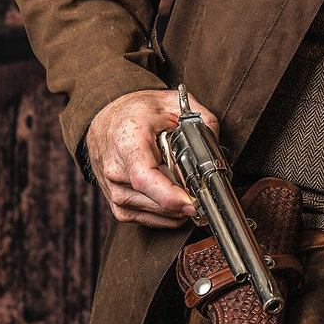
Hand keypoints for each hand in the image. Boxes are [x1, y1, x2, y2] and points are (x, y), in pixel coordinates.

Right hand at [86, 88, 218, 228]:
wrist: (107, 121)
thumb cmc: (138, 112)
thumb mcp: (173, 103)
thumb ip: (201, 121)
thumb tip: (216, 148)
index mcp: (128, 143)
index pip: (145, 178)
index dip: (170, 195)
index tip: (192, 202)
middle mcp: (117, 171)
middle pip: (157, 200)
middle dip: (186, 197)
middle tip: (203, 186)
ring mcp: (115, 193)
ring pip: (157, 214)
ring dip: (179, 207)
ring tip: (187, 184)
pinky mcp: (118, 207)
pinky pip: (150, 220)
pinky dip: (169, 214)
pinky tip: (177, 197)